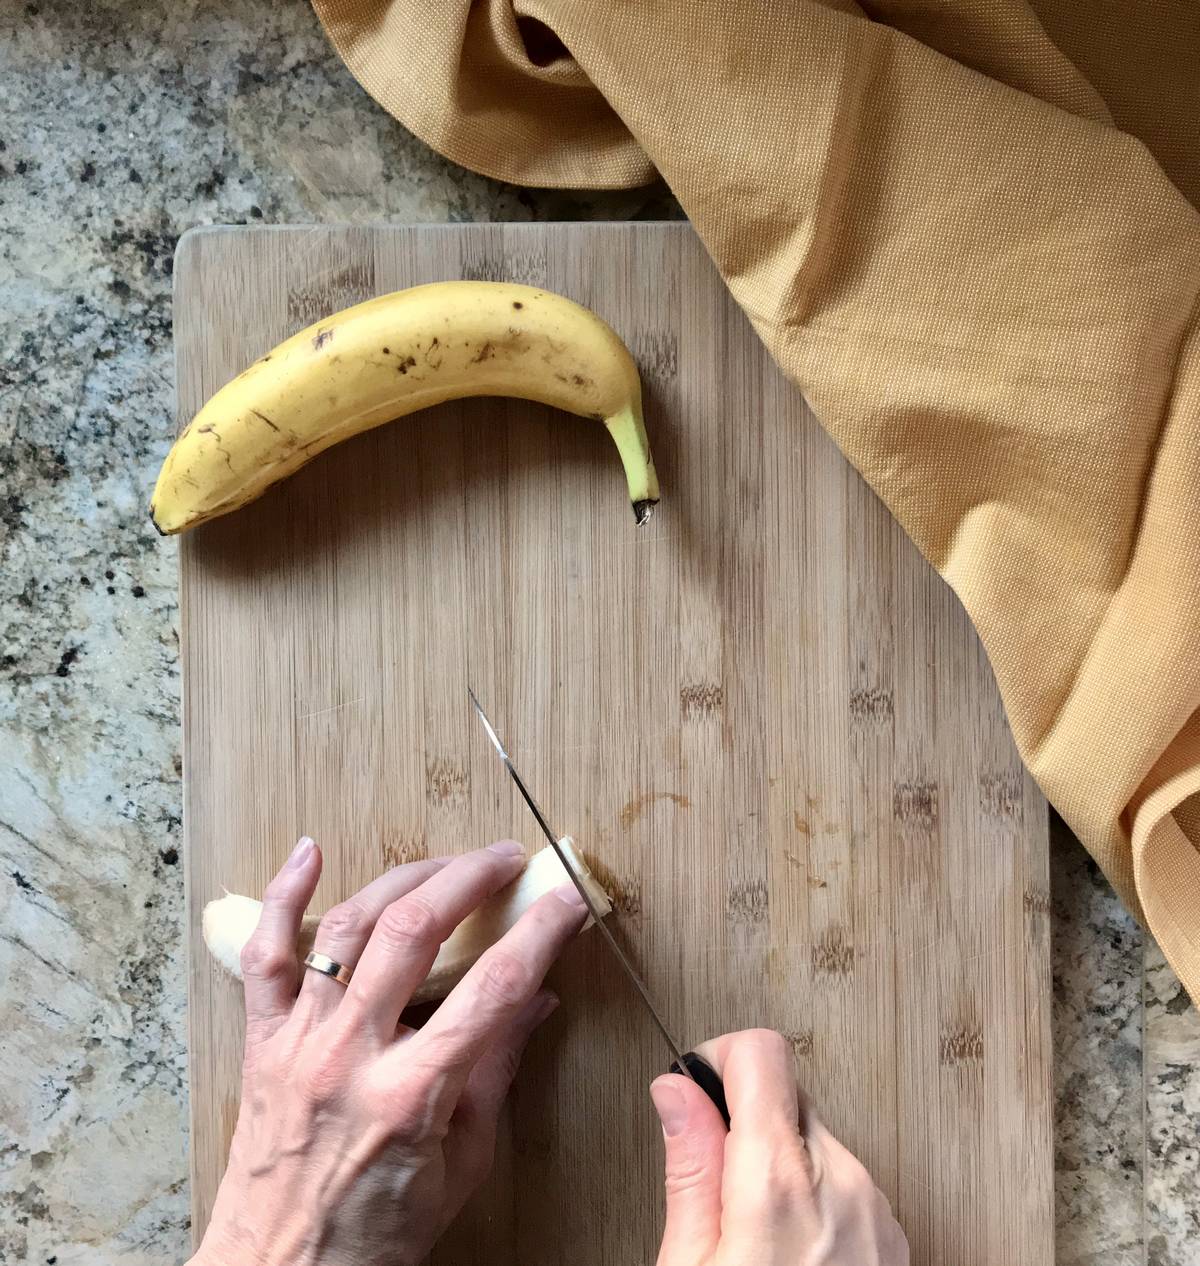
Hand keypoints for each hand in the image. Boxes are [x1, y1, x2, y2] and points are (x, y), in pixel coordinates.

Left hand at [192, 836, 587, 1265]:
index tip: (567, 900)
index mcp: (412, 1095)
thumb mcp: (463, 1164)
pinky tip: (310, 852)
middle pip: (415, 931)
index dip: (540, 932)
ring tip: (448, 860)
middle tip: (507, 860)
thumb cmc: (376, 1232)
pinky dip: (285, 895)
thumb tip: (539, 1000)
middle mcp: (351, 1055)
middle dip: (471, 879)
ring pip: (350, 926)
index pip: (494, 989)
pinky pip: (266, 954)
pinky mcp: (263, 1040)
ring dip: (405, 877)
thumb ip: (497, 1071)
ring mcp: (300, 1040)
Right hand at [650, 1030, 908, 1264]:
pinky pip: (846, 1182)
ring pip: (816, 1140)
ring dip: (782, 1164)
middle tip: (717, 1180)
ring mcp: (875, 1210)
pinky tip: (791, 1248)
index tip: (700, 1084)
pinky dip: (816, 1198)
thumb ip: (689, 1168)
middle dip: (746, 1122)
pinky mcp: (893, 1236)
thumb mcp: (690, 1265)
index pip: (761, 1051)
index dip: (720, 1057)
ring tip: (754, 1231)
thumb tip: (678, 1091)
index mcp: (779, 1183)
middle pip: (787, 1096)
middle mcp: (841, 1184)